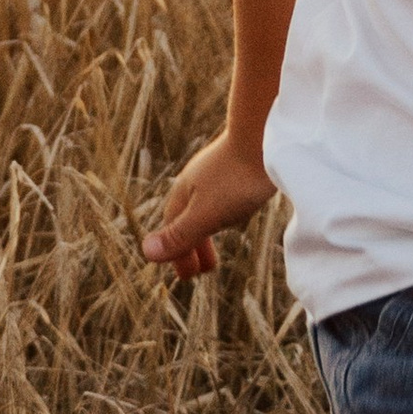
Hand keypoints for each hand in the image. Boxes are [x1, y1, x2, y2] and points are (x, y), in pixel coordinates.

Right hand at [141, 132, 275, 283]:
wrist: (267, 135)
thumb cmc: (237, 177)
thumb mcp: (207, 214)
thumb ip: (180, 235)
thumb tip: (145, 253)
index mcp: (183, 194)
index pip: (173, 232)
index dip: (178, 256)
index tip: (187, 278)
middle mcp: (194, 182)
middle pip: (185, 219)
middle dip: (190, 247)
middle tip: (201, 270)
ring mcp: (214, 173)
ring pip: (203, 208)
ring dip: (204, 231)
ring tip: (213, 246)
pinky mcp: (235, 166)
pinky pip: (220, 197)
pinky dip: (219, 214)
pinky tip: (233, 211)